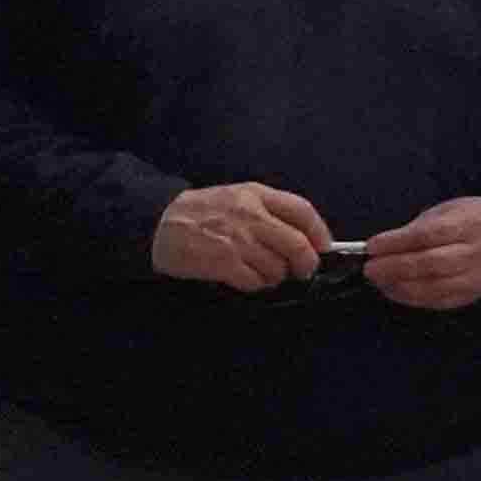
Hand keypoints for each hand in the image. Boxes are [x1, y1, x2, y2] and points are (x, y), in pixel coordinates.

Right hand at [153, 182, 332, 291]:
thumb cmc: (201, 211)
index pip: (303, 211)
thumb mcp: (237, 197)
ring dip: (277, 277)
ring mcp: (238, 241)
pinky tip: (246, 279)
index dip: (320, 232)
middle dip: (306, 263)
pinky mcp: (223, 263)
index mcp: (257, 195)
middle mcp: (251, 216)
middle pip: (298, 244)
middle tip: (302, 271)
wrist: (157, 223)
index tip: (323, 247)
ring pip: (278, 268)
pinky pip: (255, 282)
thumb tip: (304, 235)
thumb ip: (268, 210)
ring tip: (264, 273)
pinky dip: (256, 285)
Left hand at [361, 196, 480, 310]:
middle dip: (395, 267)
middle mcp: (478, 252)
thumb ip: (414, 230)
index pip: (429, 235)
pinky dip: (409, 296)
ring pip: (433, 286)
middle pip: (431, 263)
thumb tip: (378, 248)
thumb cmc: (465, 221)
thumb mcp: (443, 212)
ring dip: (398, 284)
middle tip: (370, 268)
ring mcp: (476, 277)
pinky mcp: (470, 295)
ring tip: (378, 279)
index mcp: (471, 224)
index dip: (397, 242)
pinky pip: (435, 300)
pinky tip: (393, 289)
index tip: (372, 246)